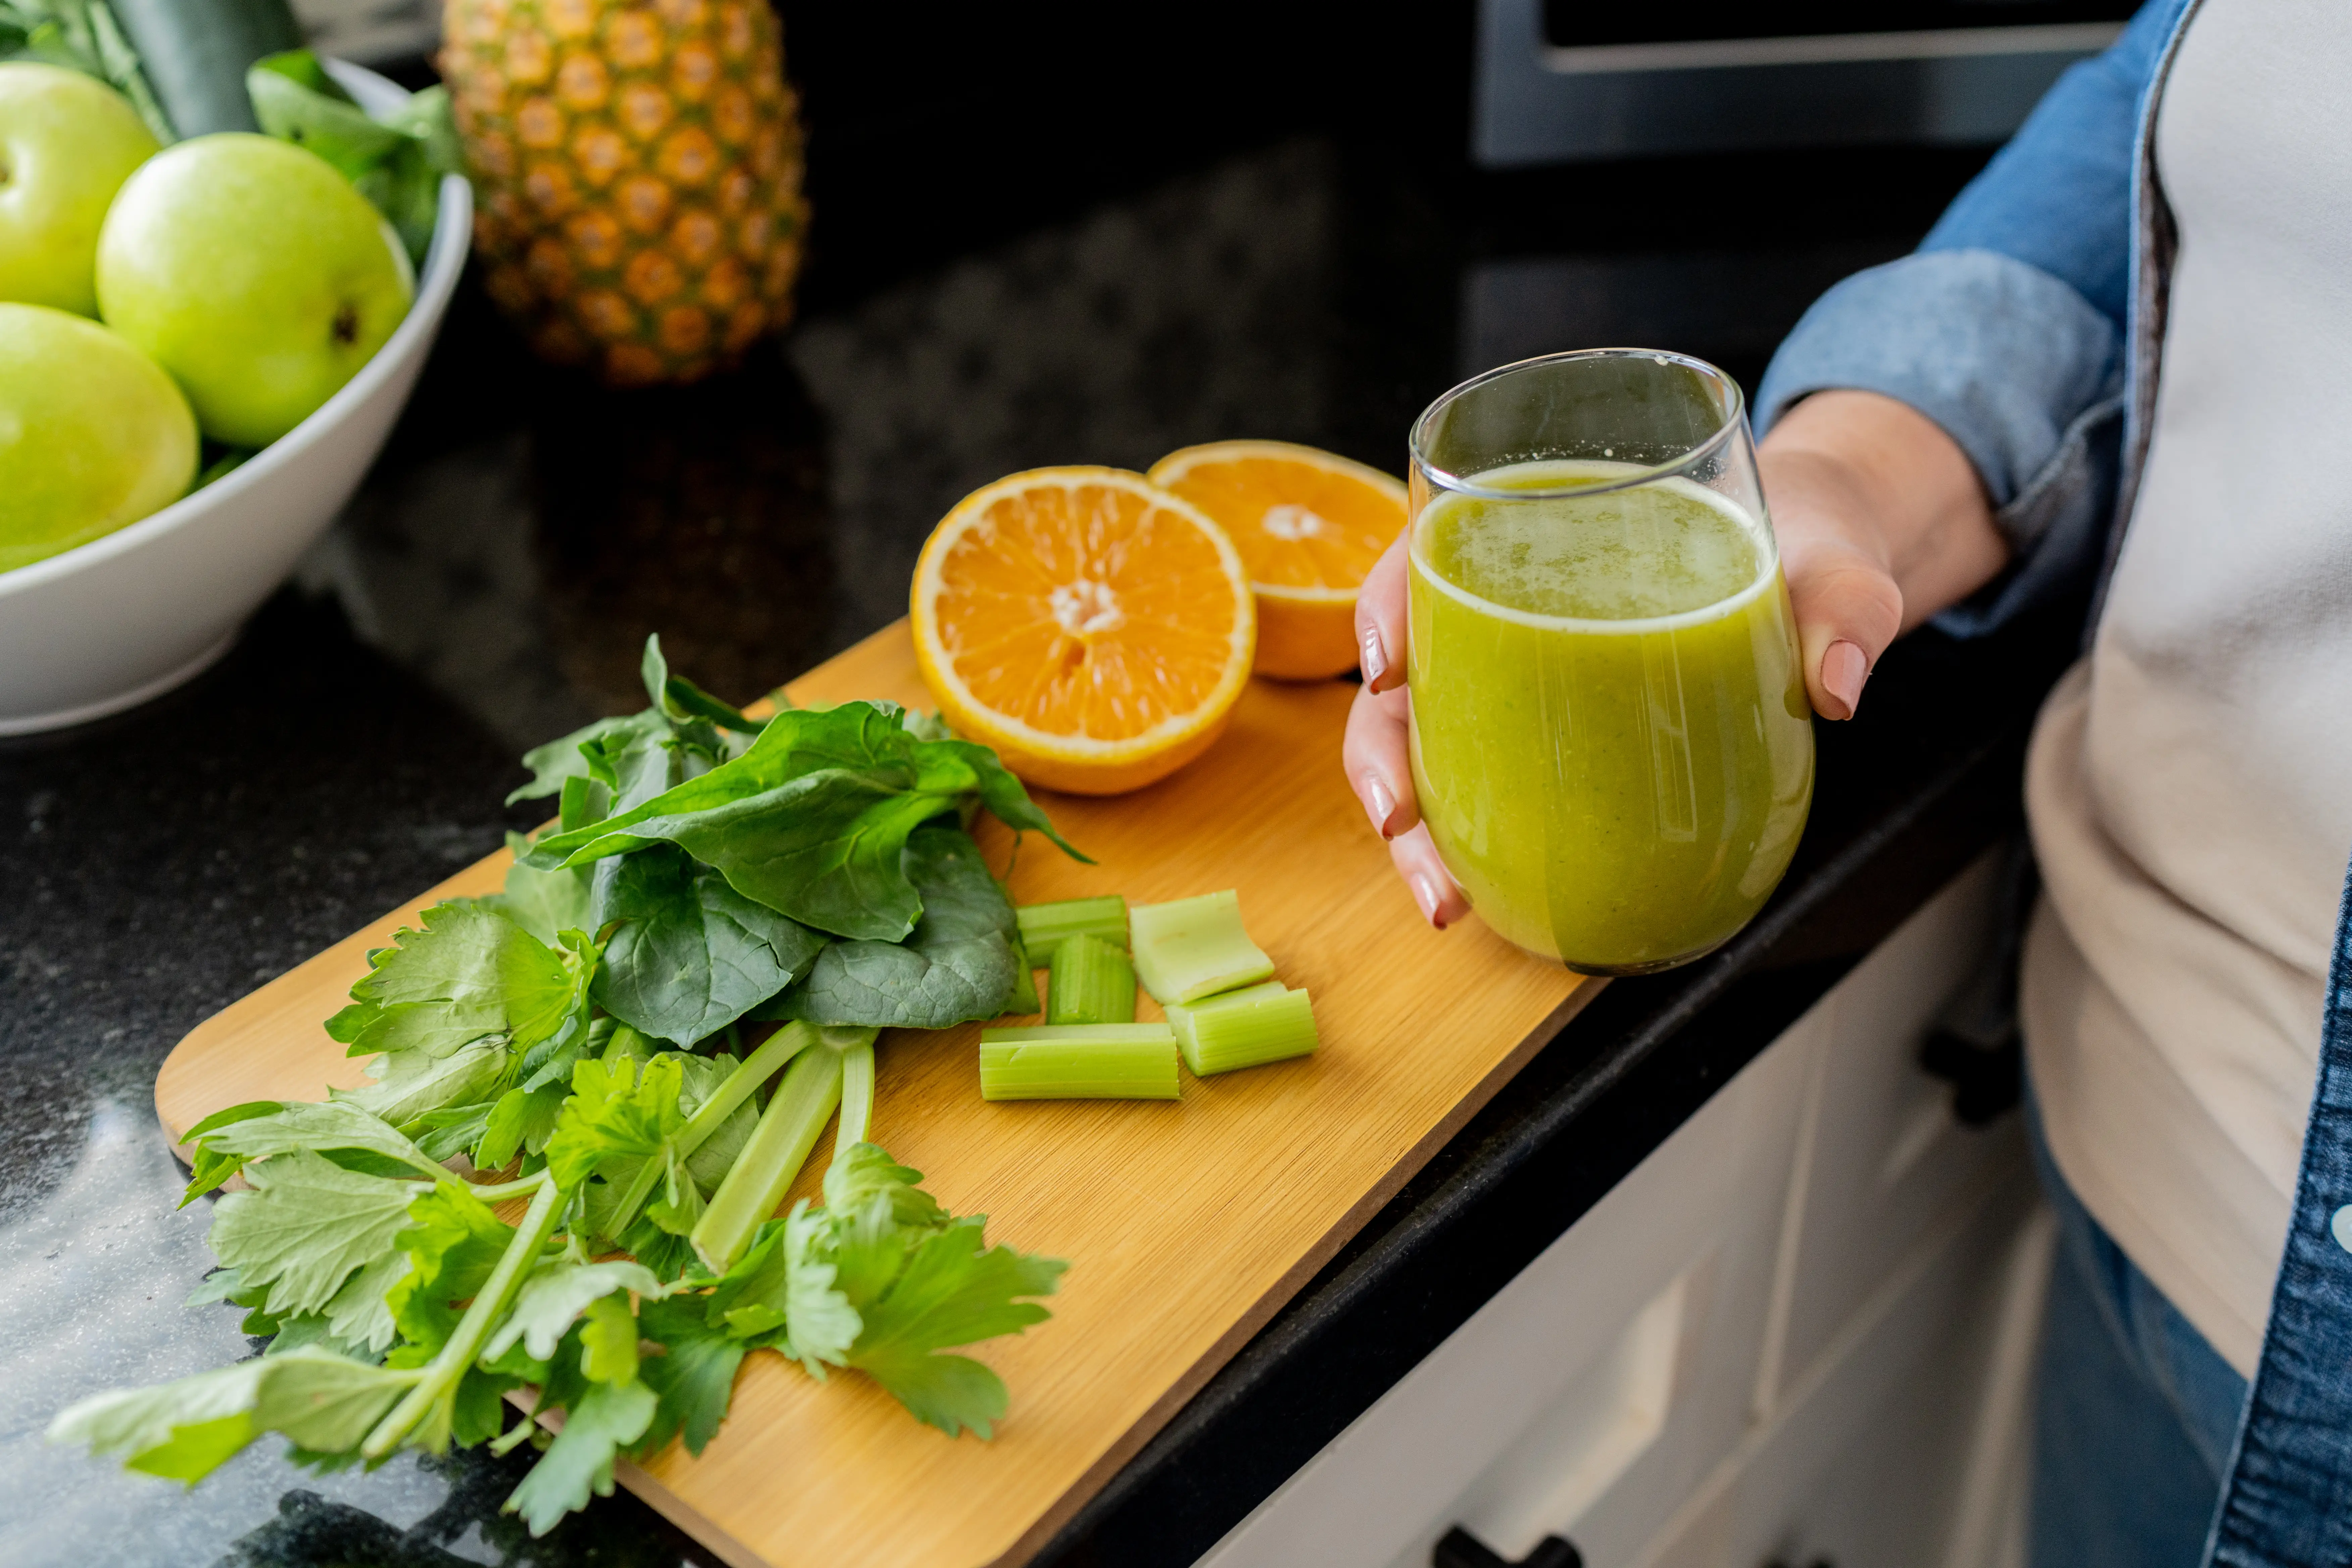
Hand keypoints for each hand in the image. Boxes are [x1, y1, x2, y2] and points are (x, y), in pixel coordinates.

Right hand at [1341, 388, 2003, 930]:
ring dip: (1416, 828)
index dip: (1386, 605)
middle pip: (1402, 671)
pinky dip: (1464, 843)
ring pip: (1422, 744)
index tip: (1385, 668)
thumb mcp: (1834, 562)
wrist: (1819, 575)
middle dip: (1380, 755)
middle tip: (1403, 823)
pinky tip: (1474, 899)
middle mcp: (1506, 603)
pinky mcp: (1544, 735)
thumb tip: (1837, 684)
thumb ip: (1842, 605)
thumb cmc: (1805, 542)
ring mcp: (1516, 677)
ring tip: (1442, 900)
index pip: (1429, 548)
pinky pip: (1479, 783)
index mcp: (1544, 523)